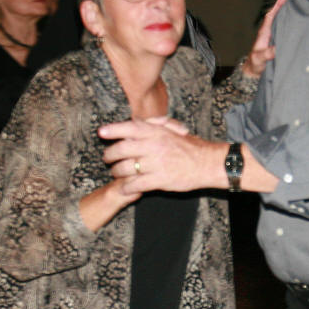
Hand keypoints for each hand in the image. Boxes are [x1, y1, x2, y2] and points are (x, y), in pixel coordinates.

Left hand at [99, 116, 216, 193]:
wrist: (206, 163)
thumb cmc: (189, 147)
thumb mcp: (173, 129)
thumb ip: (154, 124)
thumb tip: (136, 121)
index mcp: (155, 132)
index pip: (129, 127)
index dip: (113, 130)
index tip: (101, 132)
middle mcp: (153, 146)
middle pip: (121, 149)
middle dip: (110, 155)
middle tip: (107, 158)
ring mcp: (155, 164)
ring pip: (126, 168)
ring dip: (117, 172)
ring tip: (116, 173)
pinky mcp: (159, 180)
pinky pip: (136, 184)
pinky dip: (127, 187)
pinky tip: (124, 188)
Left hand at [242, 0, 287, 79]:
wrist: (254, 71)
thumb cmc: (256, 64)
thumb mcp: (260, 59)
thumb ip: (266, 54)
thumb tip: (275, 49)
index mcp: (265, 32)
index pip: (272, 15)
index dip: (278, 4)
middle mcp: (271, 31)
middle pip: (280, 13)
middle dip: (287, 2)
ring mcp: (275, 34)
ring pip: (284, 18)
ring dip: (292, 9)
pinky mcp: (280, 40)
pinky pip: (287, 27)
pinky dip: (294, 20)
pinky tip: (302, 16)